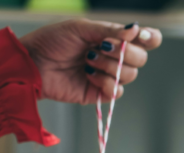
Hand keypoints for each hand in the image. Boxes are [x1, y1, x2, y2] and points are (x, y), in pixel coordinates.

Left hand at [19, 20, 161, 102]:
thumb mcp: (81, 28)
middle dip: (125, 52)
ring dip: (110, 66)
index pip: (145, 40)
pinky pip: (116, 92)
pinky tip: (88, 75)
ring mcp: (107, 76)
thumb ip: (110, 30)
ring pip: (130, 75)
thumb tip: (136, 29)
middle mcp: (114, 57)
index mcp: (113, 38)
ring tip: (88, 60)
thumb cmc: (52, 41)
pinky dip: (105, 82)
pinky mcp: (98, 93)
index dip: (150, 38)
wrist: (32, 63)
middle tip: (103, 47)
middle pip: (141, 59)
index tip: (142, 36)